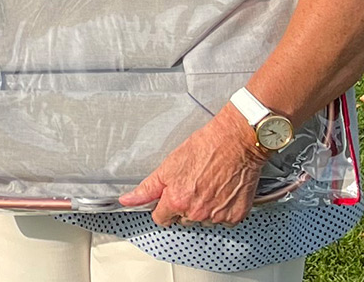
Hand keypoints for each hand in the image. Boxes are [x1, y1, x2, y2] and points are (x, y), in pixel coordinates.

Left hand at [119, 106, 268, 226]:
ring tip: (208, 186)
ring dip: (204, 209)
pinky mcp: (236, 215)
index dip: (162, 208)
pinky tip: (222, 191)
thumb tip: (127, 200)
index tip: (168, 198)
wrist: (235, 142)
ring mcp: (218, 216)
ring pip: (204, 221)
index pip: (161, 219)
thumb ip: (147, 188)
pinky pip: (224, 220)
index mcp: (177, 201)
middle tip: (192, 185)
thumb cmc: (203, 148)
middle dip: (184, 206)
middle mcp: (197, 213)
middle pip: (183, 220)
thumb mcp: (168, 166)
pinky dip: (222, 209)